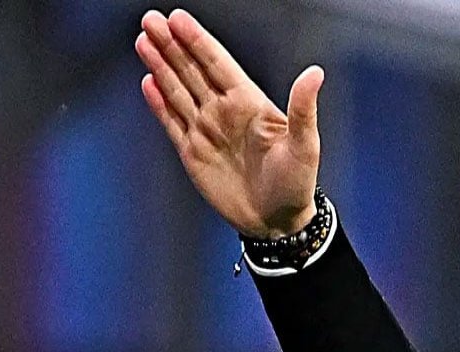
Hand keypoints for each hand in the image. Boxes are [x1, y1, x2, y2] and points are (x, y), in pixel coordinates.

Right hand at [135, 8, 321, 237]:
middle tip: (151, 19)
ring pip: (179, 90)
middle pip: (193, 71)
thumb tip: (315, 72)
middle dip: (172, 45)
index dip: (198, 41)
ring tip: (144, 40)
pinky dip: (159, 103)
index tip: (178, 19)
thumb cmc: (297, 184)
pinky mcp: (193, 152)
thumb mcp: (304, 145)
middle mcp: (225, 112)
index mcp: (250, 104)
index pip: (219, 64)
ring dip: (161, 66)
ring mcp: (207, 130)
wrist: (277, 222)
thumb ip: (303, 108)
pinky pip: (172, 122)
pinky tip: (148, 82)